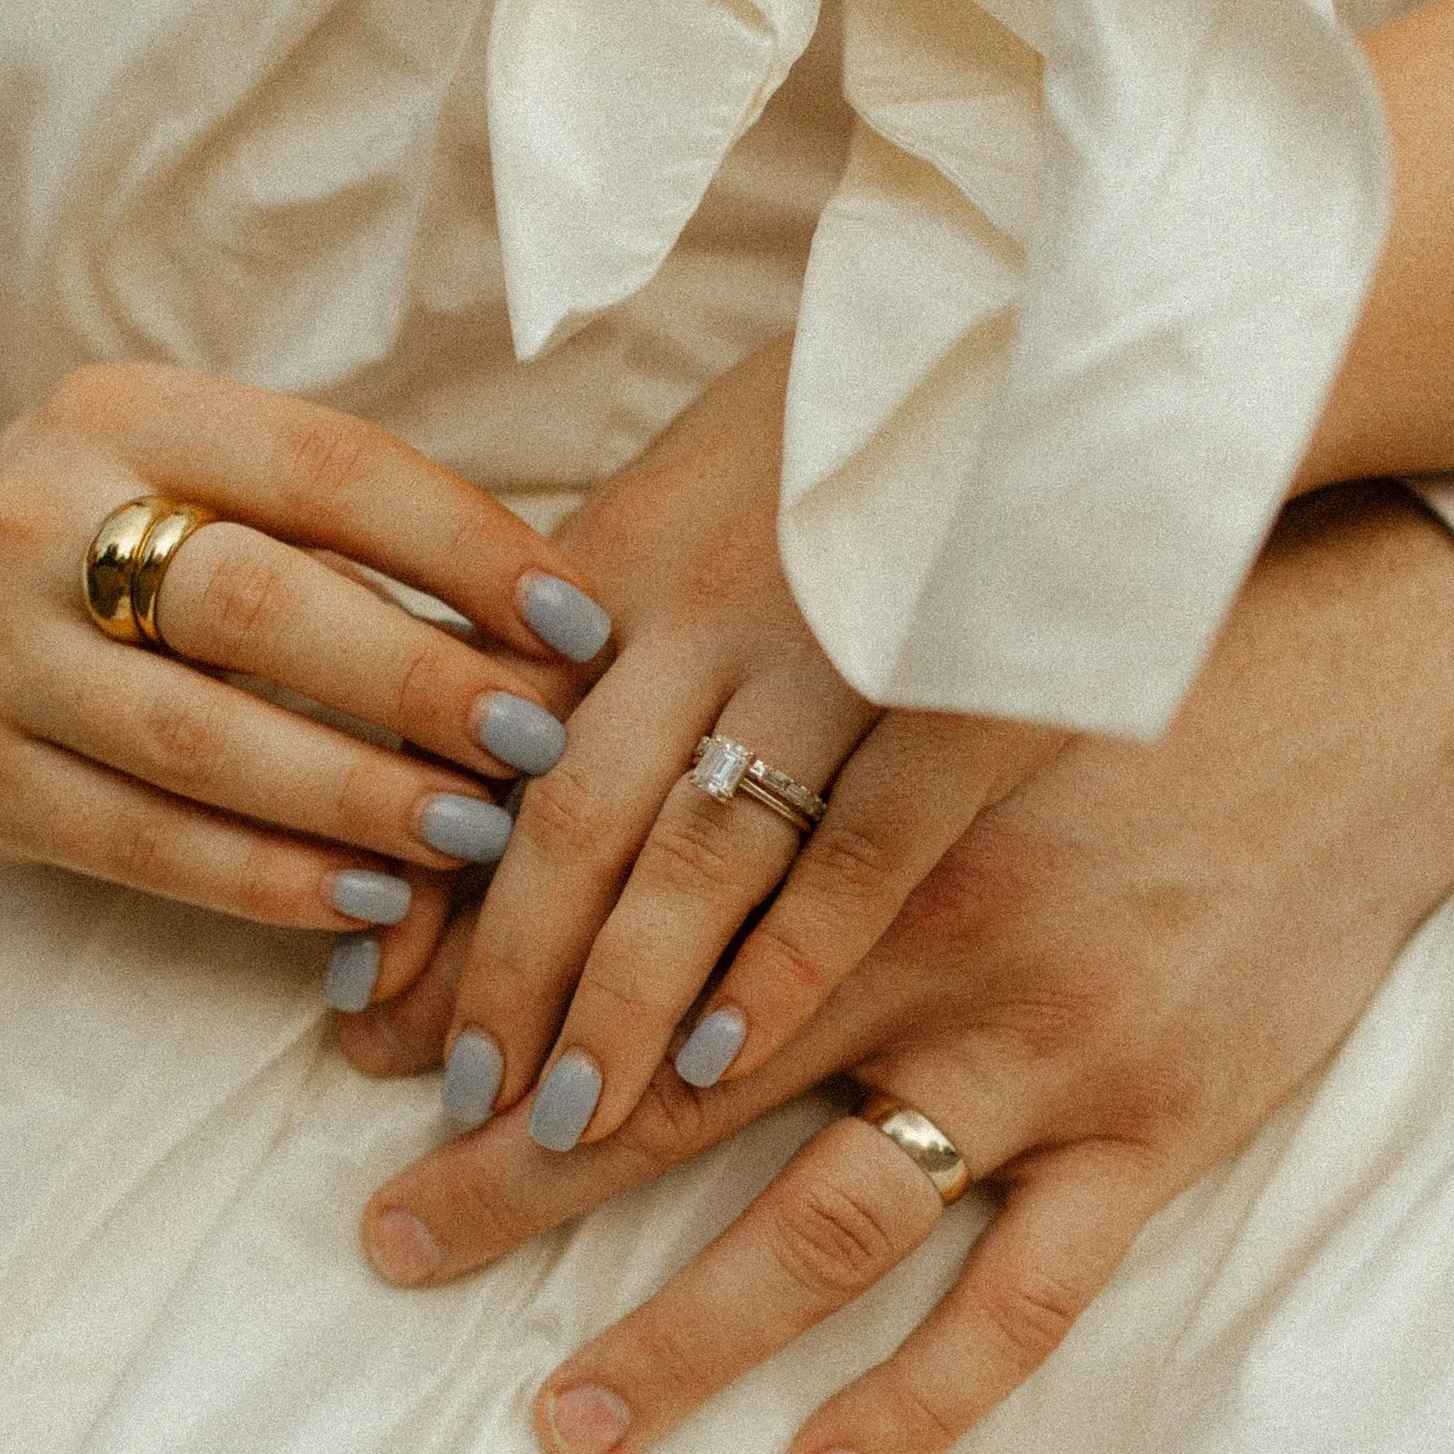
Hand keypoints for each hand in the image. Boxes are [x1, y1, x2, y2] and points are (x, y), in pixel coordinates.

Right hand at [0, 357, 611, 994]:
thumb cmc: (98, 543)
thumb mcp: (185, 478)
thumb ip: (335, 533)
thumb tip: (547, 635)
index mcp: (127, 414)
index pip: (326, 469)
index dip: (464, 546)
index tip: (580, 620)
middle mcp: (44, 521)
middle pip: (263, 608)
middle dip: (419, 682)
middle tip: (542, 744)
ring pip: (203, 742)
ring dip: (357, 797)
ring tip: (479, 836)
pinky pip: (143, 843)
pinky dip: (267, 880)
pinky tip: (370, 900)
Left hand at [341, 487, 1453, 1453]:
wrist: (1386, 668)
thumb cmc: (1136, 648)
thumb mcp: (941, 643)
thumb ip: (783, 705)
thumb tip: (589, 725)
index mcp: (856, 810)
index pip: (622, 932)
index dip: (486, 1004)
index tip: (367, 1066)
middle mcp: (929, 939)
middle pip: (675, 1086)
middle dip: (516, 1176)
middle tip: (389, 1243)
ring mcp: (1047, 1049)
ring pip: (828, 1220)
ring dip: (685, 1332)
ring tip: (565, 1420)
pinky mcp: (1157, 1128)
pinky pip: (1022, 1300)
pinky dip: (917, 1399)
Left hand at [427, 335, 1057, 1148]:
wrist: (1082, 327)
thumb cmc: (880, 414)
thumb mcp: (714, 467)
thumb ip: (611, 600)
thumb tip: (493, 723)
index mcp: (631, 553)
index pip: (488, 749)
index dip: (428, 887)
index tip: (370, 1009)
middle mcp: (707, 605)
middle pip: (566, 823)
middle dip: (497, 978)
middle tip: (451, 1104)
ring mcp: (834, 654)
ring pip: (688, 860)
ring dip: (611, 1004)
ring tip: (554, 1127)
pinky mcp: (964, 696)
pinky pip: (856, 855)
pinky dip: (779, 963)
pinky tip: (719, 1061)